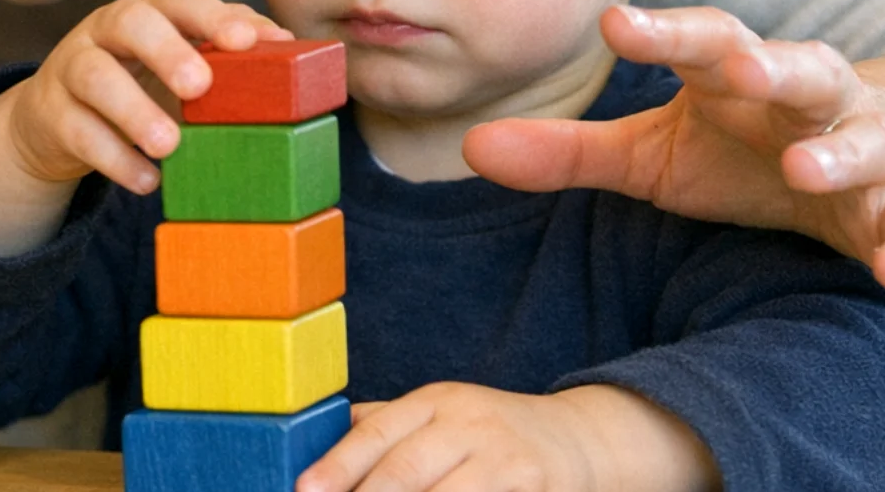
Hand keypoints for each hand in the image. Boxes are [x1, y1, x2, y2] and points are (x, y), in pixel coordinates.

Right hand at [0, 0, 290, 193]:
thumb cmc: (137, 83)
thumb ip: (227, 51)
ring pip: (95, 76)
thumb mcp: (180, 62)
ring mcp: (71, 67)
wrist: (55, 118)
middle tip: (199, 86)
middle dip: (167, 51)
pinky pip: (77, 131)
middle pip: (131, 22)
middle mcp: (105, 29)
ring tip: (170, 145)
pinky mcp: (50, 111)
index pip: (180, 0)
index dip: (213, 17)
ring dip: (134, 110)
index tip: (246, 42)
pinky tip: (148, 182)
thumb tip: (287, 44)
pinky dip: (115, 159)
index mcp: (148, 11)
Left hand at [295, 384, 594, 491]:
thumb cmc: (488, 433)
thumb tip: (311, 441)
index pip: (377, 431)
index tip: (305, 489)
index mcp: (435, 401)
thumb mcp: (440, 414)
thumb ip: (386, 425)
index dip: (338, 464)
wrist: (579, 440)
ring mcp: (505, 458)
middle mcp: (469, 424)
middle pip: (406, 469)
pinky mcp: (534, 488)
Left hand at [463, 4, 884, 290]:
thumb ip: (571, 151)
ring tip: (804, 169)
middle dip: (770, 66)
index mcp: (735, 75)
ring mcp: (869, 141)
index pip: (700, 41)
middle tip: (740, 68)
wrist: (882, 158)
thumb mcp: (656, 153)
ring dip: (838, 151)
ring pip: (863, 134)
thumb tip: (469, 147)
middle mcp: (807, 96)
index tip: (614, 24)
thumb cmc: (746, 150)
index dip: (661, 34)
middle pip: (795, 67)